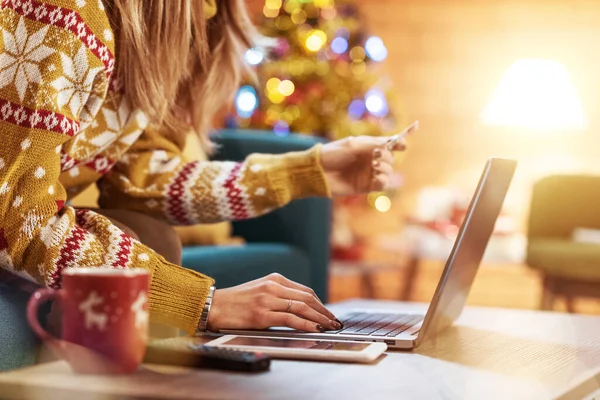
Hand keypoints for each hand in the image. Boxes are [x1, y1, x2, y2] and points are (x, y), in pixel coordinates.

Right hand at [207, 273, 341, 332]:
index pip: (305, 291)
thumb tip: (300, 309)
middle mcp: (273, 286)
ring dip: (320, 319)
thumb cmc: (235, 301)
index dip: (320, 304)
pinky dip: (306, 325)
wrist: (213, 305)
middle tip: (336, 323)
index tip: (328, 314)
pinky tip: (315, 330)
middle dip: (325, 312)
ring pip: (302, 308)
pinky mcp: (262, 314)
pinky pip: (290, 320)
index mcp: (274, 279)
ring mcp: (267, 300)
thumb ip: (278, 295)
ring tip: (330, 328)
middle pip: (307, 299)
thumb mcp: (259, 290)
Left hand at [320, 121, 418, 195]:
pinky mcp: (365, 187)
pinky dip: (383, 181)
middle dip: (388, 157)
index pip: (389, 145)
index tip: (403, 146)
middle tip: (376, 156)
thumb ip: (373, 144)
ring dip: (386, 169)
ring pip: (389, 172)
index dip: (399, 144)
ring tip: (375, 167)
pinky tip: (377, 178)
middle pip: (391, 159)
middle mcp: (370, 160)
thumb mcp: (353, 145)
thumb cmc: (333, 154)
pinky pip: (382, 185)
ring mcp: (368, 173)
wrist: (318, 172)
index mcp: (368, 146)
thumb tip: (392, 144)